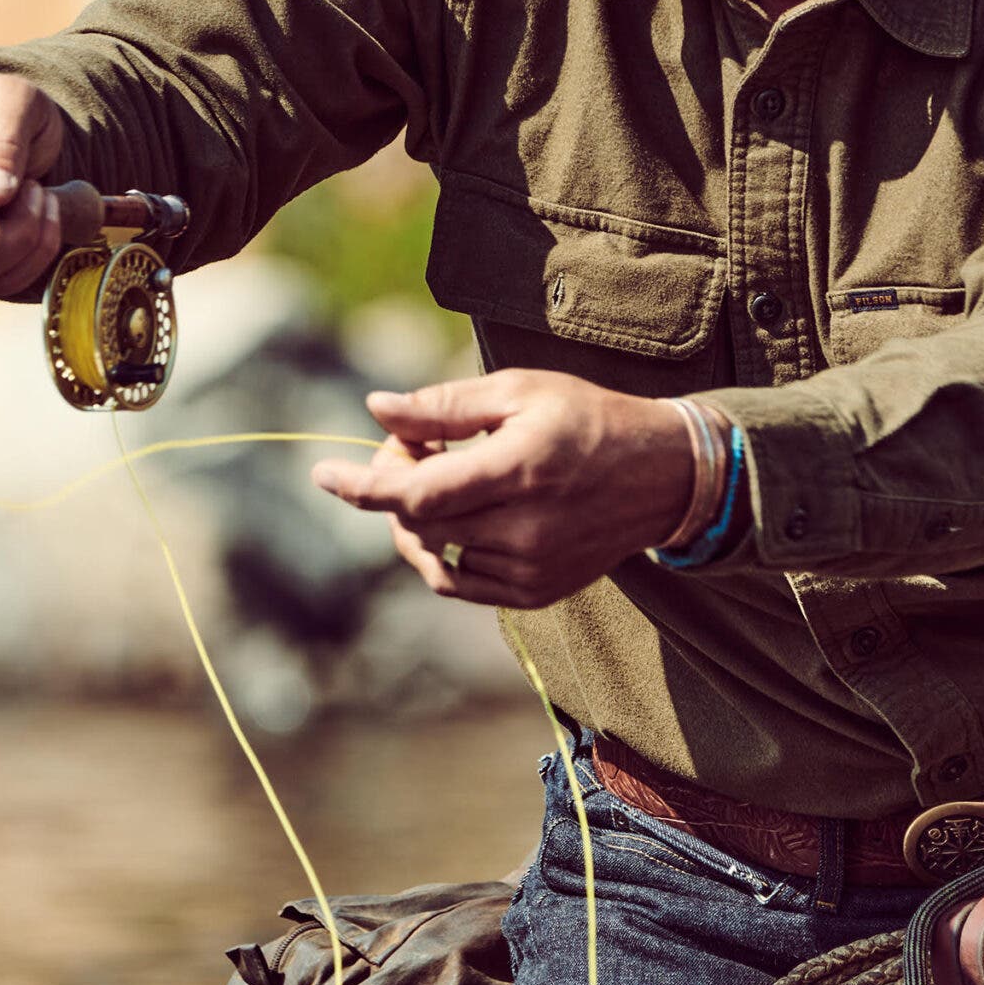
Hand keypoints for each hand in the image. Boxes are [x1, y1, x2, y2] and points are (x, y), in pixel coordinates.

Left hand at [311, 371, 695, 606]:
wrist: (661, 476)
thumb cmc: (586, 419)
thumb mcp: (518, 392)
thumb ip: (443, 406)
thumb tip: (376, 408)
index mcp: (519, 470)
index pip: (417, 493)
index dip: (362, 487)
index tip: (321, 475)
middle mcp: (525, 529)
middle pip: (419, 523)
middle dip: (394, 486)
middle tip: (411, 447)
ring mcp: (531, 569)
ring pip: (433, 557)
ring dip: (417, 521)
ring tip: (442, 479)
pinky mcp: (537, 592)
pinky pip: (460, 583)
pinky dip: (443, 553)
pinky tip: (460, 519)